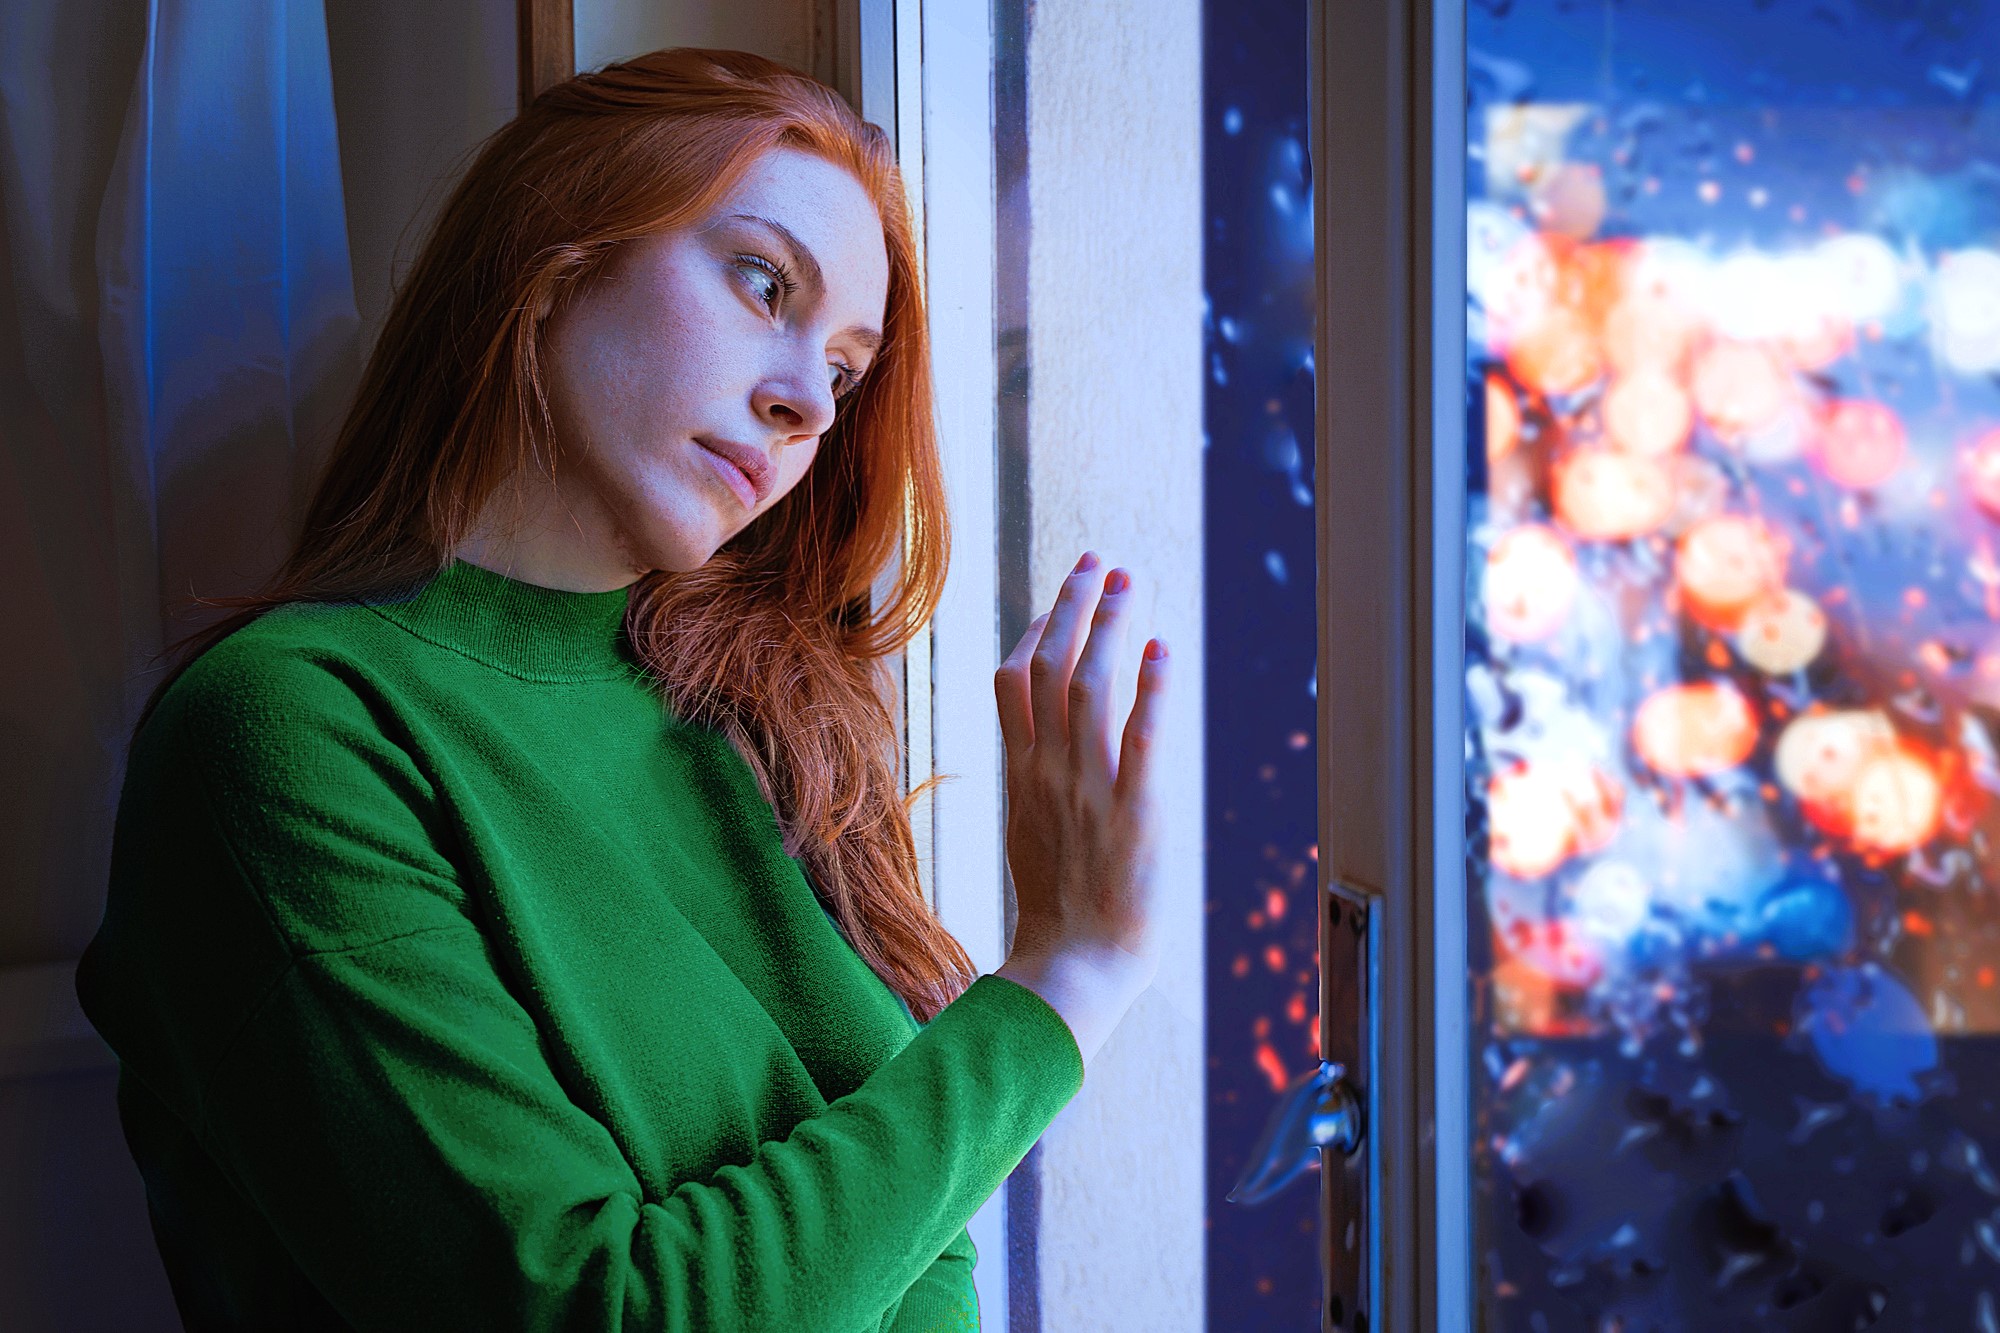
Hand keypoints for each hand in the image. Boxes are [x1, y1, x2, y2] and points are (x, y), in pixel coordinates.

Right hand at [993, 551, 1169, 994]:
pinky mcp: (1134, 813)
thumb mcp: (1032, 837)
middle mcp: (1048, 771)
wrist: (1071, 971)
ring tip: (1129, 582)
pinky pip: (1140, 739)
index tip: (1061, 599)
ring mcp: (1088, 789)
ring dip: (1109, 627)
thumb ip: (1040, 789)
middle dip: (1073, 606)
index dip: (1038, 630)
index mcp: (1021, 776)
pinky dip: (1151, 689)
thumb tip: (1047, 758)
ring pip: (1088, 686)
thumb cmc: (1058, 919)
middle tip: (1098, 563)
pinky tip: (1163, 649)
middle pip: (1047, 666)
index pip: (1014, 681)